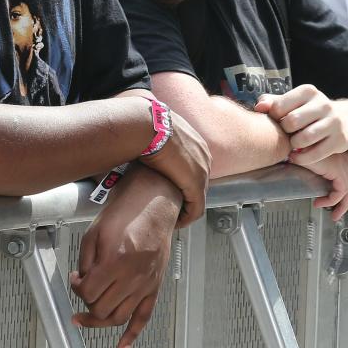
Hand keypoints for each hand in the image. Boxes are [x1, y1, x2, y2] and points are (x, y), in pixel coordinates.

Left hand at [71, 165, 180, 347]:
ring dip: (101, 322)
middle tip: (81, 294)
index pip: (89, 291)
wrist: (153, 205)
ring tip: (87, 319)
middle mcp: (132, 276)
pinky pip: (144, 317)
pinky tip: (122, 347)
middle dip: (86, 303)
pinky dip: (132, 335)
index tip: (75, 279)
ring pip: (120, 317)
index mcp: (115, 260)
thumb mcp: (95, 231)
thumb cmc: (125, 213)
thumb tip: (80, 281)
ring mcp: (145, 284)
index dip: (76, 288)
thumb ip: (85, 260)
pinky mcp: (154, 286)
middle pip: (102, 308)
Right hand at [139, 109, 209, 226]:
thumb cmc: (145, 125)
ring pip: (198, 198)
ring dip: (186, 208)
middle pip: (198, 182)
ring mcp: (202, 171)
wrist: (147, 126)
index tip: (172, 188)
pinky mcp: (195, 185)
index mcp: (196, 142)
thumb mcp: (156, 129)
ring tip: (173, 215)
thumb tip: (144, 138)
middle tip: (172, 204)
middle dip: (186, 195)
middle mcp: (204, 156)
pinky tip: (177, 222)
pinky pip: (196, 209)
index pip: (194, 166)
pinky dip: (187, 218)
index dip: (183, 180)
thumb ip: (158, 137)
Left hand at [255, 85, 347, 164]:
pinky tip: (296, 156)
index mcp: (308, 91)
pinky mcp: (340, 140)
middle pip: (292, 122)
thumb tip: (259, 108)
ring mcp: (334, 122)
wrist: (345, 119)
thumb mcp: (291, 101)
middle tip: (285, 134)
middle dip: (284, 131)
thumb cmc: (307, 110)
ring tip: (292, 144)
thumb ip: (271, 102)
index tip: (277, 121)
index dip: (273, 117)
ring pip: (304, 138)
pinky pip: (316, 154)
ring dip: (293, 145)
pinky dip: (301, 158)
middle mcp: (323, 104)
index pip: (279, 106)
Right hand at [301, 151, 347, 219]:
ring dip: (342, 206)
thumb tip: (322, 174)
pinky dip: (331, 201)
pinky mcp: (338, 172)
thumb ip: (320, 163)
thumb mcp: (310, 156)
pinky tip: (321, 203)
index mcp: (338, 151)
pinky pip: (340, 193)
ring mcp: (342, 165)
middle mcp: (343, 157)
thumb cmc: (296, 150)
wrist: (292, 146)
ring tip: (334, 215)